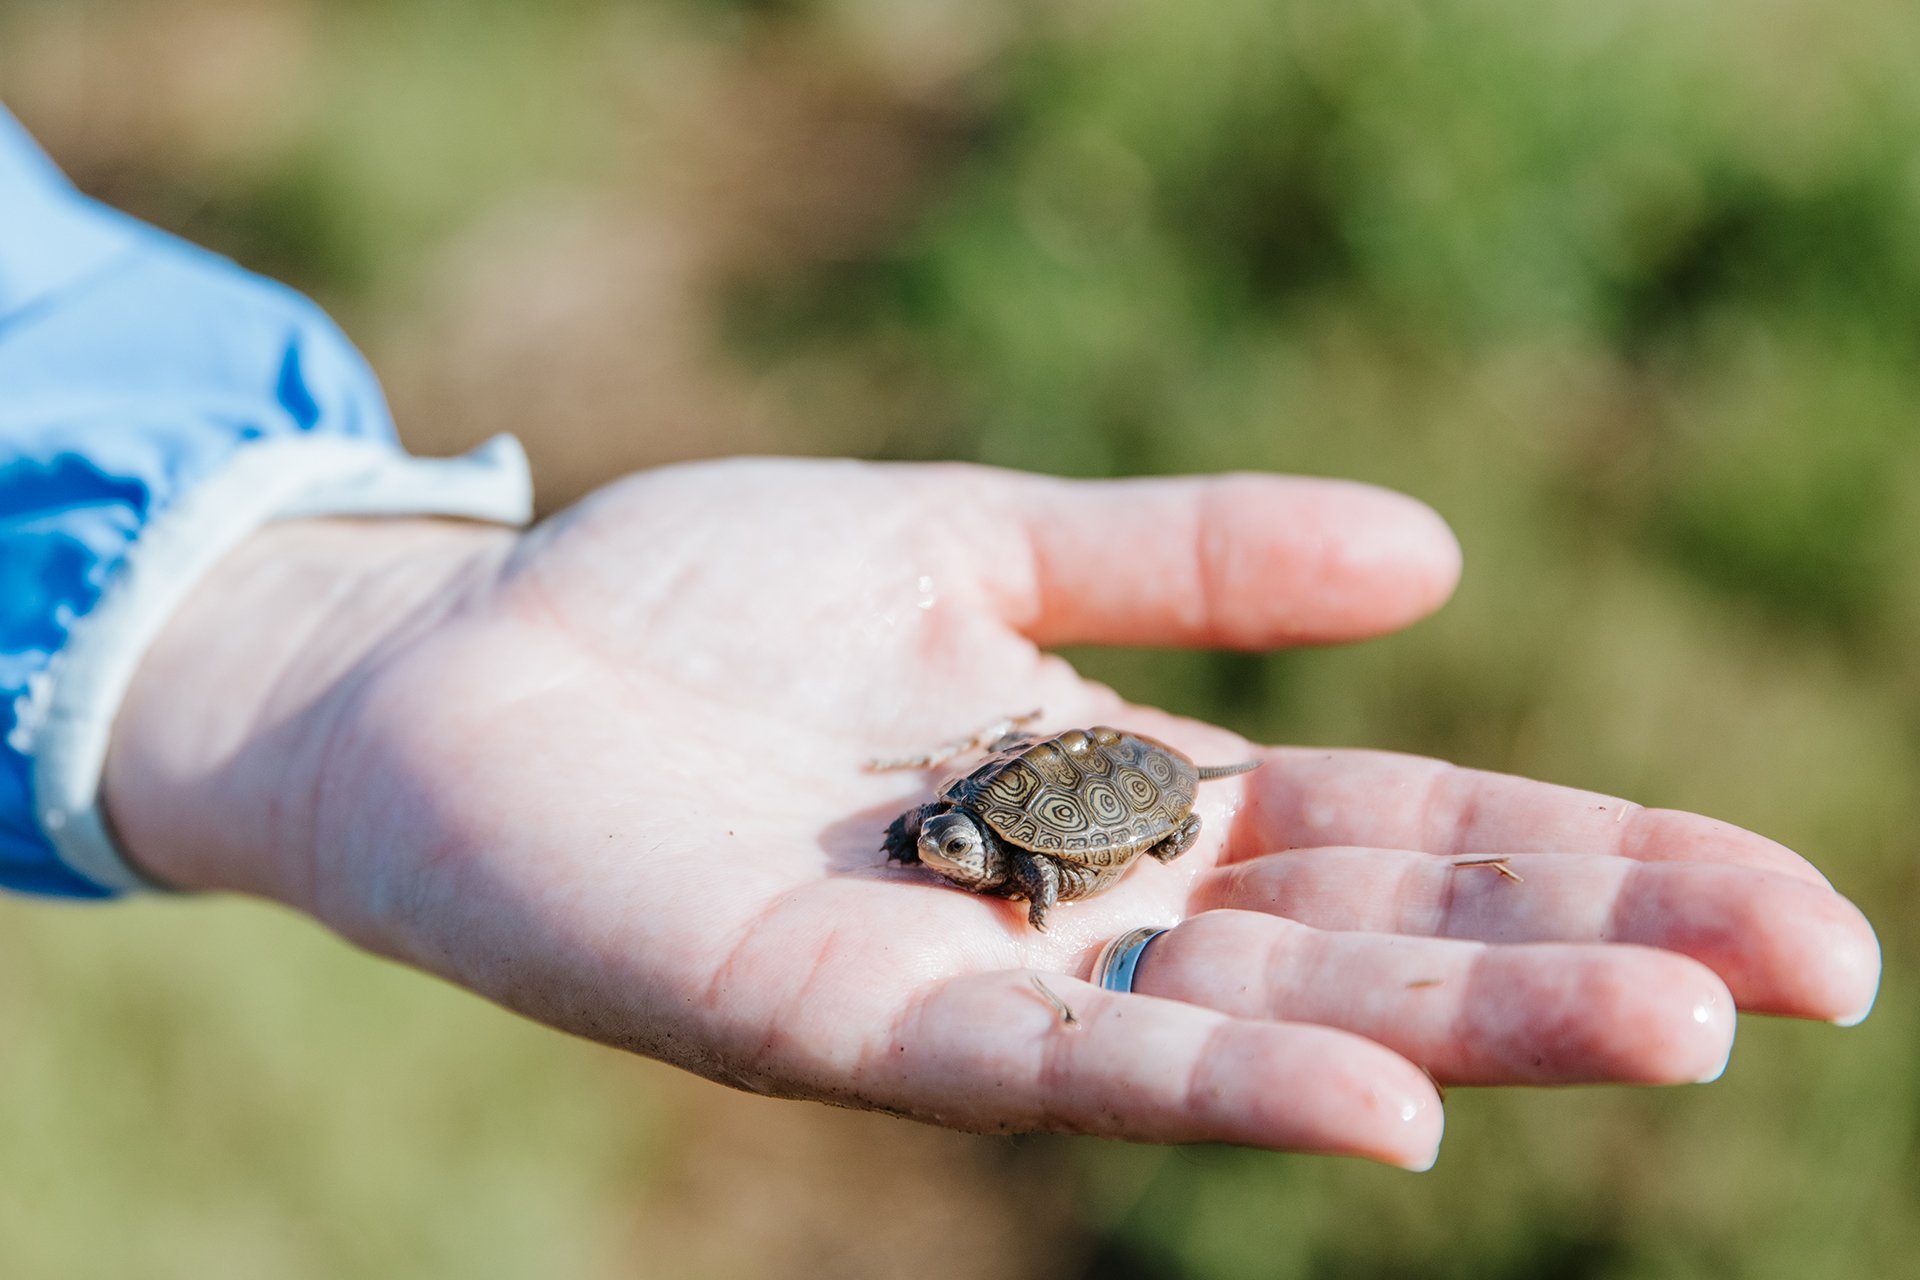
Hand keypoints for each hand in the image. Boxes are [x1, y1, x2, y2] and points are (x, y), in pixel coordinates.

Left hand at [105, 459, 1880, 1169]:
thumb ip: (1182, 556)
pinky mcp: (840, 1020)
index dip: (1591, 862)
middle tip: (1810, 973)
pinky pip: (1053, 1066)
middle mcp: (1081, 906)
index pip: (1405, 834)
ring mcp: (973, 975)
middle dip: (1588, 955)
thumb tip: (1432, 559)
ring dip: (1464, 1033)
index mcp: (1126, 788)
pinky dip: (1222, 1088)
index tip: (1776, 899)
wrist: (456, 655)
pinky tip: (1382, 1105)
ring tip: (1672, 1034)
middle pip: (1371, 939)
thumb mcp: (971, 540)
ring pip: (1254, 1022)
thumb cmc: (694, 598)